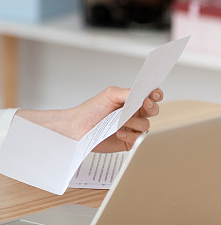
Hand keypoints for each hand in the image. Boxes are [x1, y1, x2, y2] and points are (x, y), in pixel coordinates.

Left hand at [17, 87, 162, 152]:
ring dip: (134, 122)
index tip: (154, 94)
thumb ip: (128, 93)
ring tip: (118, 122)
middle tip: (144, 105)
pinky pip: (139, 140)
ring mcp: (132, 128)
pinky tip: (118, 133)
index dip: (156, 95)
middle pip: (153, 110)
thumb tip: (145, 94)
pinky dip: (130, 136)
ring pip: (146, 125)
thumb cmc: (91, 109)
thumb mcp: (110, 94)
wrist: (77, 127)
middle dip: (151, 107)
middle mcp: (134, 114)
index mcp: (131, 101)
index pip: (150, 97)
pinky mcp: (129, 141)